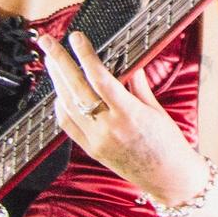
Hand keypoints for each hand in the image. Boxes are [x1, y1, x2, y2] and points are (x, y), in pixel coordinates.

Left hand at [44, 31, 198, 201]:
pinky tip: (60, 92)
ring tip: (52, 61)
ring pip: (67, 105)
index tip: (77, 38)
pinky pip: (68, 125)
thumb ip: (139, 86)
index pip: (100, 78)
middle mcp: (109, 128)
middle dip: (59, 62)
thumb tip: (129, 65)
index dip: (85, 56)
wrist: (168, 179)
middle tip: (48, 43)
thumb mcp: (157, 110)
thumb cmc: (169, 144)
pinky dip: (61, 105)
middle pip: (76, 88)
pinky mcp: (91, 150)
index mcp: (129, 114)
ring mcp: (97, 140)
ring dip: (57, 81)